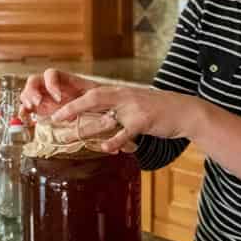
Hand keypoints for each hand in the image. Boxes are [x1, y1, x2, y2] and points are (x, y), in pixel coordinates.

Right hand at [19, 67, 93, 117]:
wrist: (96, 107)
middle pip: (33, 81)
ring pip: (27, 93)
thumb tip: (65, 116)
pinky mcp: (39, 109)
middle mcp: (49, 86)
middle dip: (33, 90)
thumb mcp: (91, 97)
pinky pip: (26, 109)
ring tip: (31, 108)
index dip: (51, 83)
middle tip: (38, 102)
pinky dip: (23, 113)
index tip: (58, 97)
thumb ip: (79, 104)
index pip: (51, 74)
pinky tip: (26, 119)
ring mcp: (43, 97)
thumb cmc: (94, 98)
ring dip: (26, 100)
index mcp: (62, 79)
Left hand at [51, 84, 201, 152]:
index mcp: (121, 93)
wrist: (185, 111)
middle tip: (54, 117)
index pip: (93, 92)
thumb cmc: (159, 111)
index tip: (56, 109)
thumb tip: (99, 123)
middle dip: (73, 106)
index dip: (74, 99)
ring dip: (84, 125)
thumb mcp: (136, 107)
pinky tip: (105, 148)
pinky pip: (126, 131)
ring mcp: (135, 107)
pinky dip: (115, 140)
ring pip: (105, 113)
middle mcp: (125, 96)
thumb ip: (118, 112)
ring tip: (67, 134)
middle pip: (94, 97)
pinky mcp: (145, 120)